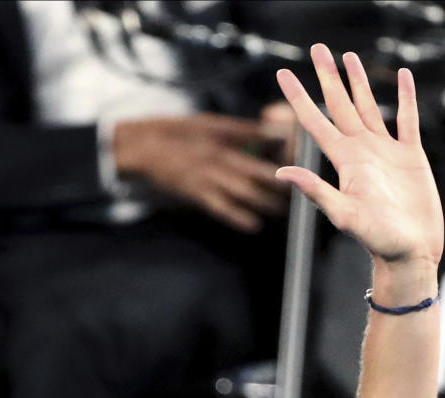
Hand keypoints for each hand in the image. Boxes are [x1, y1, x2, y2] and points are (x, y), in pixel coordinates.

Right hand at [112, 113, 289, 232]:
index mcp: (224, 137)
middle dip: (281, 181)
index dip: (285, 151)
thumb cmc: (174, 134)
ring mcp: (207, 176)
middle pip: (258, 170)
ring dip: (266, 202)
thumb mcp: (210, 124)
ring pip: (243, 190)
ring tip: (286, 212)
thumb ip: (242, 130)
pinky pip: (220, 208)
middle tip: (303, 190)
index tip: (303, 157)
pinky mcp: (195, 193)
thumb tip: (273, 132)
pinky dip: (237, 217)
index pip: (262, 143)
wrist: (140, 148)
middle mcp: (220, 156)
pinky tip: (253, 226)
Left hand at [275, 45, 443, 267]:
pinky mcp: (410, 156)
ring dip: (358, 82)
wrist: (409, 252)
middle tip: (317, 49)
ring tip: (348, 58)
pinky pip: (407, 119)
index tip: (282, 74)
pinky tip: (403, 77)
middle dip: (328, 78)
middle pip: (340, 106)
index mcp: (344, 162)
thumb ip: (315, 191)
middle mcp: (361, 152)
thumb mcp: (343, 214)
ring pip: (369, 107)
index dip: (298, 98)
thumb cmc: (377, 240)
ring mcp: (385, 152)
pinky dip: (406, 97)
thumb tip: (281, 172)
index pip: (315, 122)